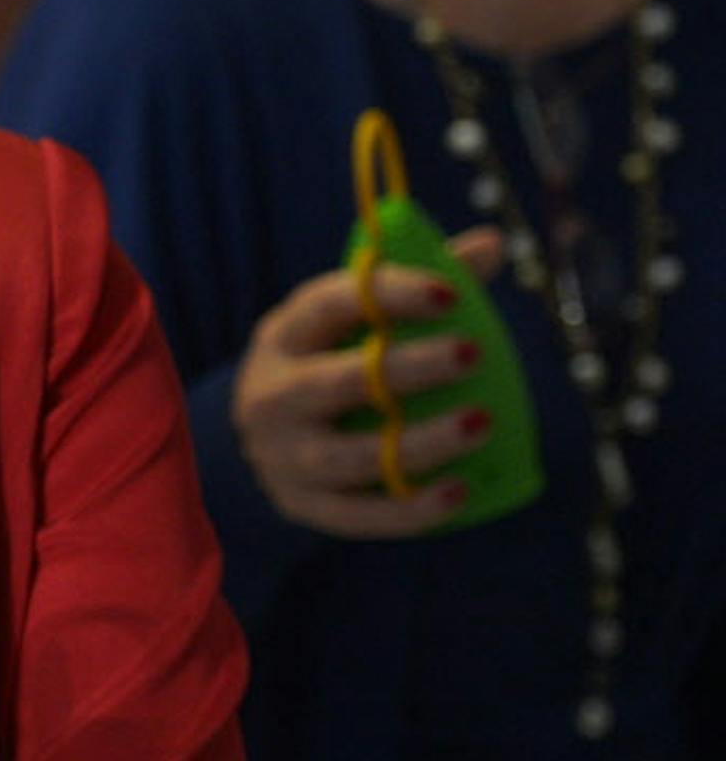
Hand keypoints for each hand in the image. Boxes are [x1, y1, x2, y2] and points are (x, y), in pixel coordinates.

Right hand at [232, 227, 503, 536]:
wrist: (268, 440)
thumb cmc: (330, 363)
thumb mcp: (352, 321)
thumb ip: (420, 283)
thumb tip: (492, 245)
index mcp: (285, 335)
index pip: (328, 305)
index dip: (387, 296)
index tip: (449, 292)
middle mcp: (271, 394)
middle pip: (336, 382)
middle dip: (406, 368)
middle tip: (471, 352)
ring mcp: (282, 456)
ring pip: (350, 456)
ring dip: (421, 443)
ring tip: (481, 423)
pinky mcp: (302, 505)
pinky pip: (358, 515)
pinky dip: (410, 508)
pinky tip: (459, 490)